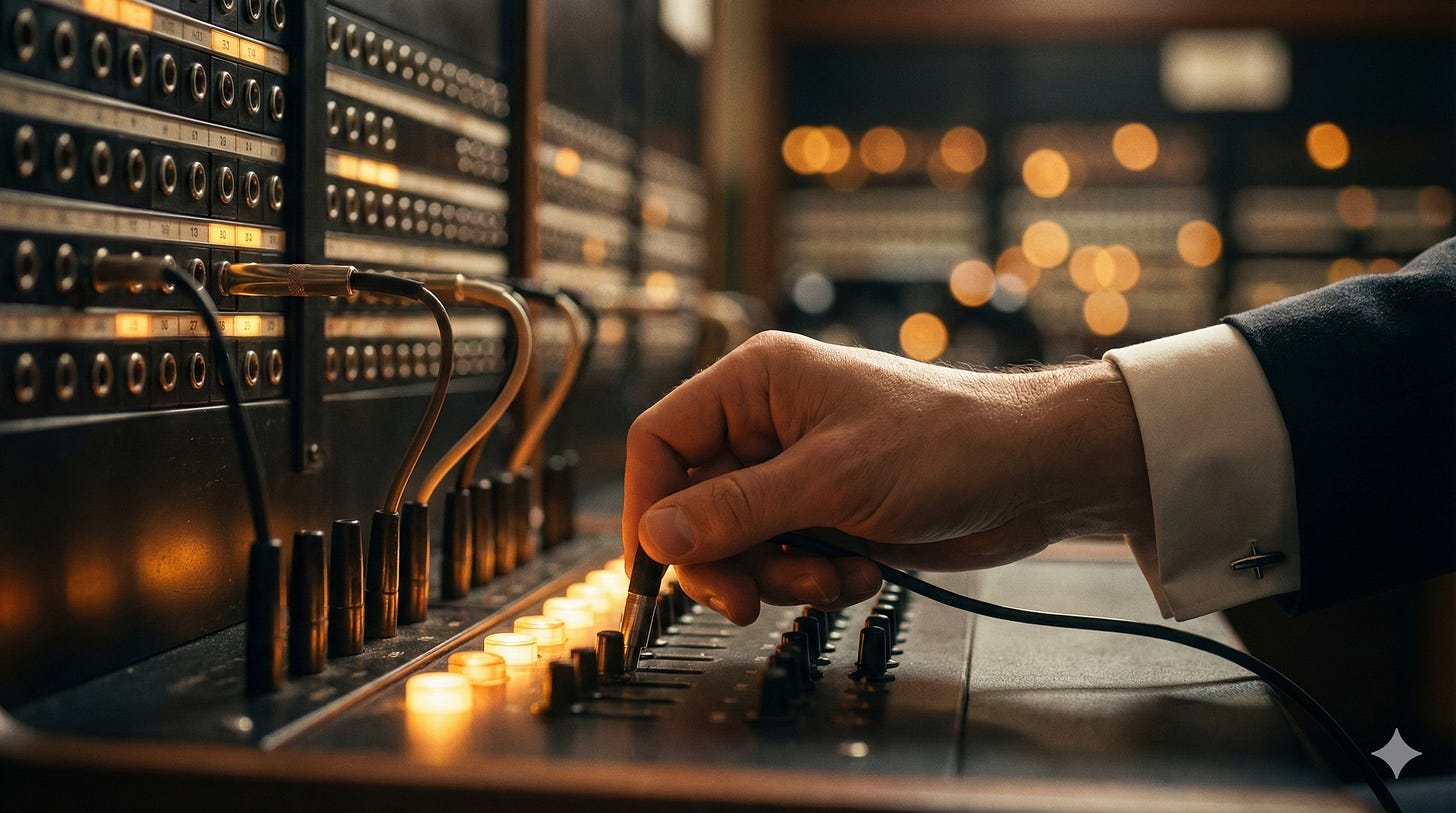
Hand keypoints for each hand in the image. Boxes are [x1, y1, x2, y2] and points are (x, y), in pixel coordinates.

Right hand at [623, 331, 1153, 624]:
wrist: (1037, 474)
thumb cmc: (949, 445)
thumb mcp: (833, 480)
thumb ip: (737, 511)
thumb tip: (653, 537)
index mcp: (755, 384)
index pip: (660, 442)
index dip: (647, 507)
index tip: (656, 568)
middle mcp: (766, 426)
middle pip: (692, 506)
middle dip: (725, 560)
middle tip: (747, 602)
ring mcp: (795, 474)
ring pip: (736, 546)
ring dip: (779, 577)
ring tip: (838, 575)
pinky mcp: (825, 515)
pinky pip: (782, 563)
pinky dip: (815, 580)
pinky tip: (864, 571)